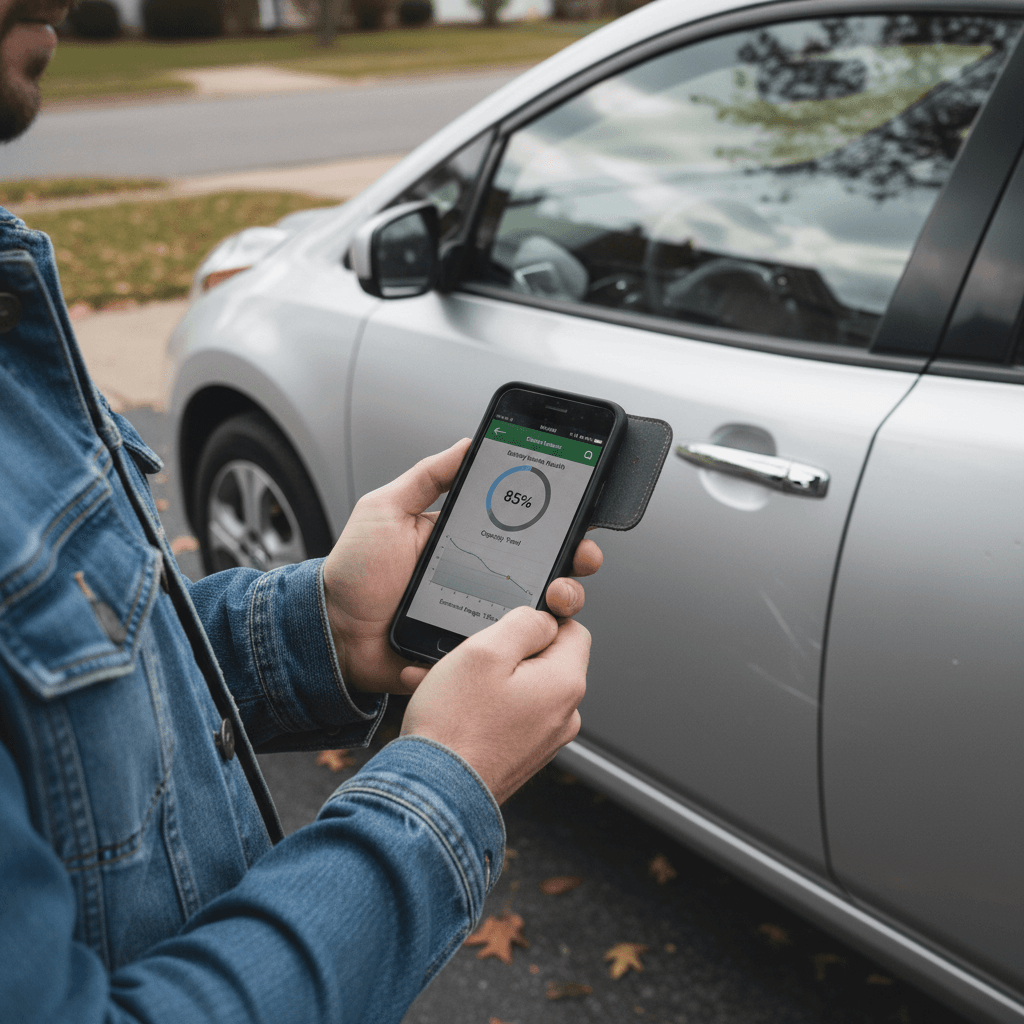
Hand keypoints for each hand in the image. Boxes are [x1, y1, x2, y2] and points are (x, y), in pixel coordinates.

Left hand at [322, 440, 602, 694]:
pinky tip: (528, 631)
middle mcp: (483, 578)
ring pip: (539, 613)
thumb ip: (427, 476)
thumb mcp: (385, 509)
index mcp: (468, 541)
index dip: (559, 523)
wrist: (332, 632)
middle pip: (547, 570)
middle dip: (575, 563)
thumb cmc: (354, 572)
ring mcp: (481, 615)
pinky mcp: (472, 649)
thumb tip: (468, 443)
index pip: (525, 529)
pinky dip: (527, 642)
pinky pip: (510, 650)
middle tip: (579, 558)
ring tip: (554, 596)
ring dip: (561, 604)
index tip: (579, 517)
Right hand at [400, 607, 589, 803]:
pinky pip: (507, 714)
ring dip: (485, 678)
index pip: (572, 630)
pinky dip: (481, 705)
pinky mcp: (522, 755)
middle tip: (468, 655)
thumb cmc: (455, 727)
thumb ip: (524, 623)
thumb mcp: (486, 651)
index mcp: (565, 684)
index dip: (539, 620)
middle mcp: (564, 714)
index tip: (506, 626)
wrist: (433, 794)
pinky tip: (448, 704)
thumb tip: (544, 619)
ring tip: (447, 681)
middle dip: (505, 652)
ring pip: (519, 687)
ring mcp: (543, 739)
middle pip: (544, 660)